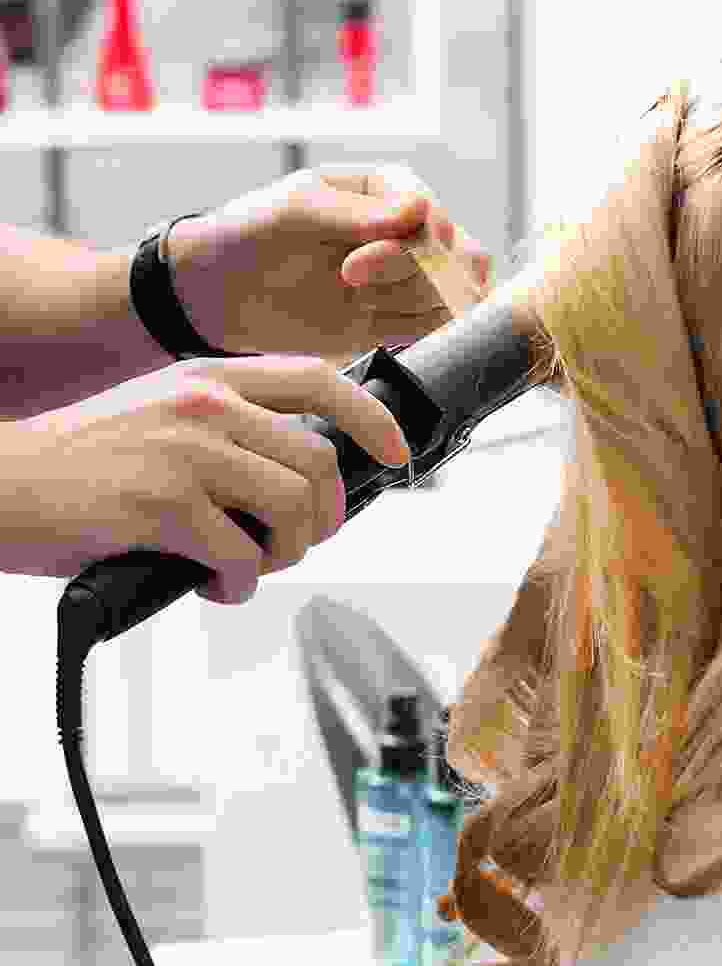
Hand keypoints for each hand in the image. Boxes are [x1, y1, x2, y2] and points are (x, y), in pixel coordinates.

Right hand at [0, 355, 409, 603]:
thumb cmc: (81, 464)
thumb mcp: (163, 420)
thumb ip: (231, 435)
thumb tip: (303, 483)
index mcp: (210, 379)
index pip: (319, 379)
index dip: (372, 416)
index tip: (396, 453)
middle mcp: (204, 404)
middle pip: (320, 462)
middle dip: (323, 518)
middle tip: (292, 544)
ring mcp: (185, 451)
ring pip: (293, 509)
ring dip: (284, 555)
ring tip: (247, 567)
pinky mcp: (161, 504)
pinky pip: (241, 558)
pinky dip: (238, 586)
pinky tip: (211, 585)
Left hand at [165, 164, 492, 366]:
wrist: (211, 295)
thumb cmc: (246, 234)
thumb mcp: (295, 212)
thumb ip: (357, 214)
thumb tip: (421, 208)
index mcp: (382, 192)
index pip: (427, 214)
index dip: (412, 238)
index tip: (362, 261)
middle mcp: (400, 235)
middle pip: (452, 255)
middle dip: (423, 275)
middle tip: (361, 285)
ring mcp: (398, 282)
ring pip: (448, 293)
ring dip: (425, 306)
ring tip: (370, 309)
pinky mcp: (390, 323)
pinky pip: (432, 328)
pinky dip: (433, 334)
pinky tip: (409, 336)